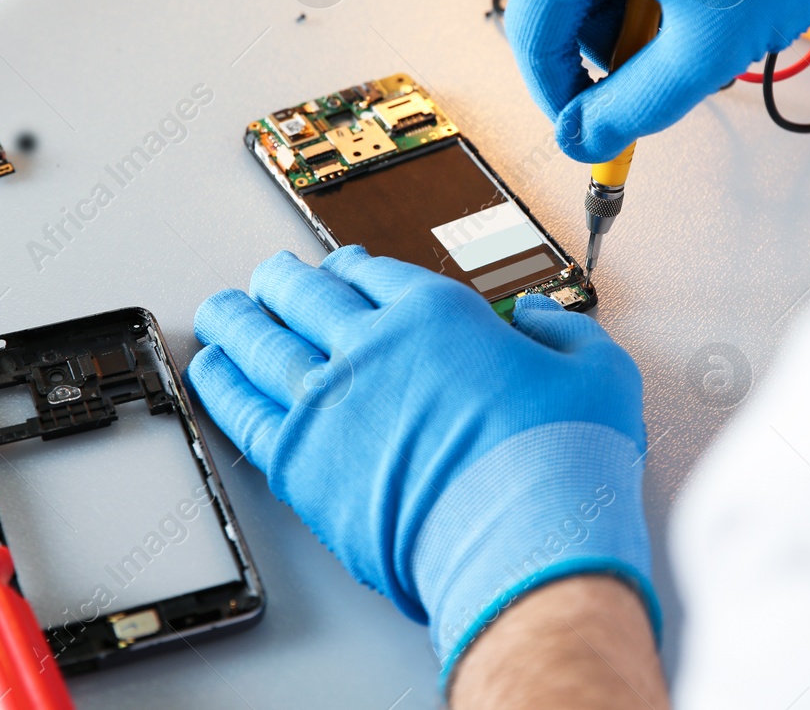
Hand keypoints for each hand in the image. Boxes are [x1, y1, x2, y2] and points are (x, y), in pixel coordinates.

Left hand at [187, 247, 657, 679]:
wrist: (522, 542)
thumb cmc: (558, 464)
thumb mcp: (597, 372)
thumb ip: (565, 332)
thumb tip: (540, 318)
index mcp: (436, 316)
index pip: (373, 273)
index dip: (351, 268)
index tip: (342, 271)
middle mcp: (372, 348)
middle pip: (305, 295)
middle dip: (282, 281)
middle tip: (270, 279)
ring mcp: (328, 403)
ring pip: (260, 341)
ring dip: (237, 319)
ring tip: (222, 312)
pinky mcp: (300, 462)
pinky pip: (240, 408)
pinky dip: (221, 383)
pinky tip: (212, 372)